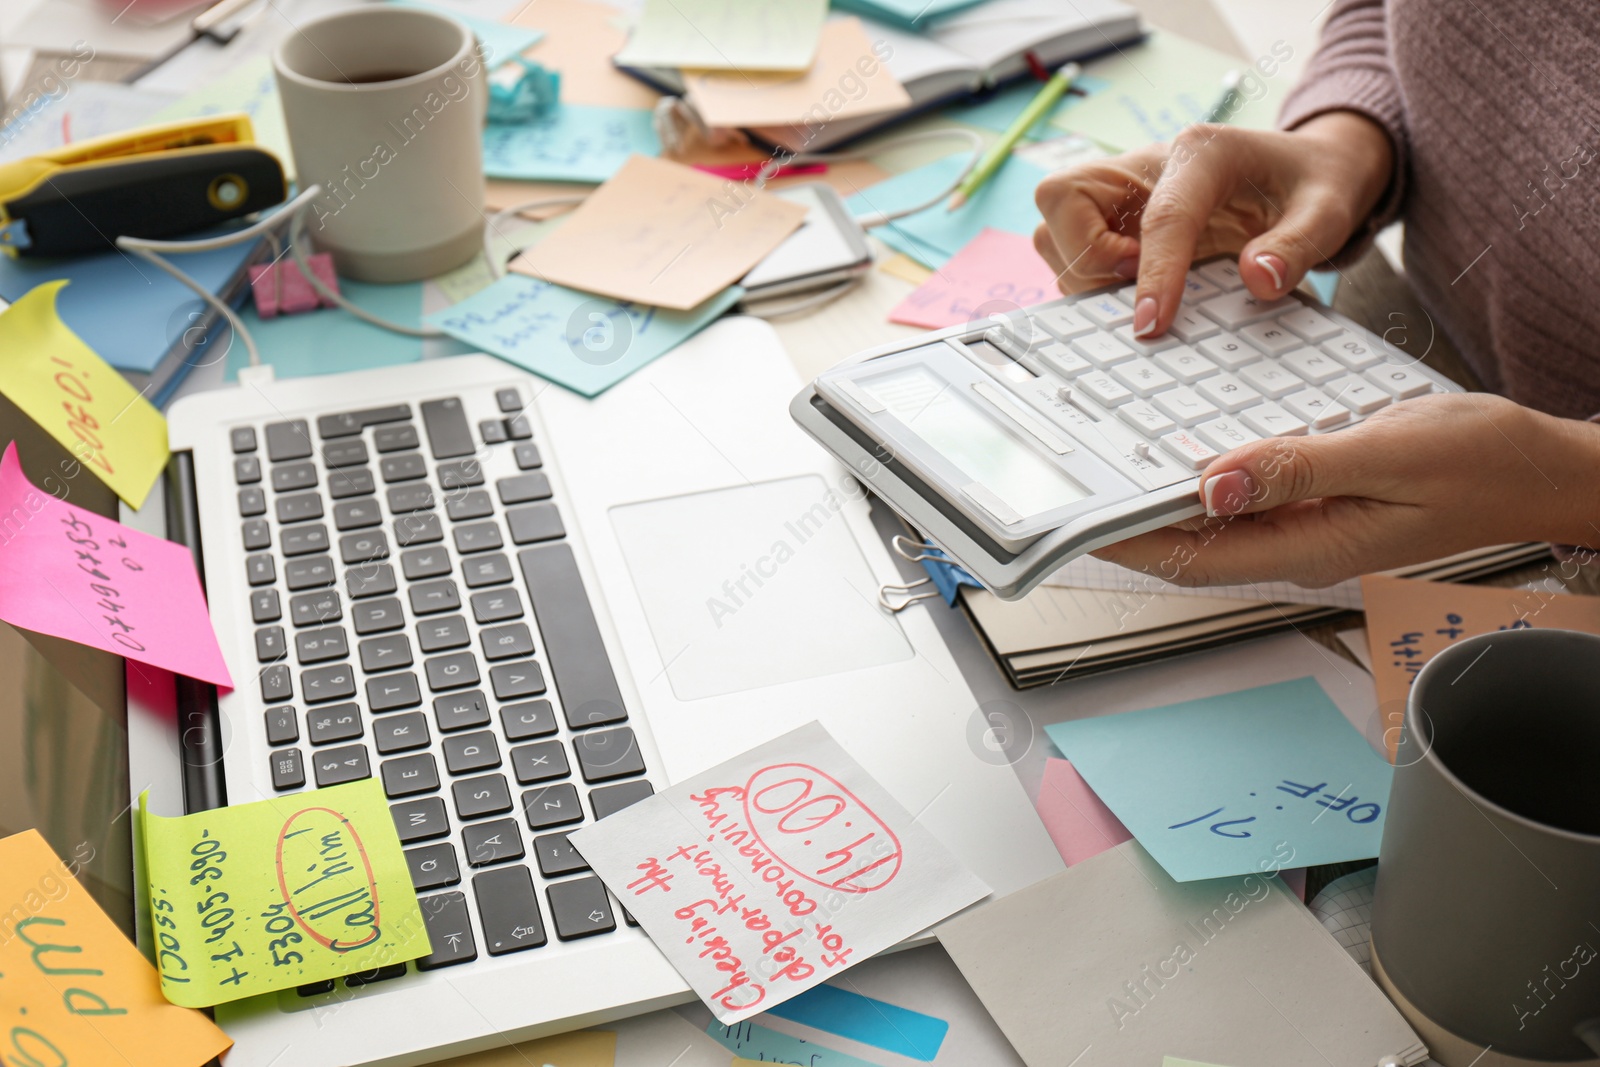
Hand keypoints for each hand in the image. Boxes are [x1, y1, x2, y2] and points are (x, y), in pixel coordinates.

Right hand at [1031, 112, 1393, 335]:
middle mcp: (1147, 165)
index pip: (1159, 214)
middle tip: (1140, 290)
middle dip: (1088, 257)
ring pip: (1055, 228)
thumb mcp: (1331, 209)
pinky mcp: (1116, 222)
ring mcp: (1124, 194)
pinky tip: (1135, 293)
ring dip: (1083, 271)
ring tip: (1138, 292)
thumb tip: (1258, 279)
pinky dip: (1090, 280)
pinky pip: (1071, 251)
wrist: (1310, 173)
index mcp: (1201, 151)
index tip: (1153, 324)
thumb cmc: (1317, 185)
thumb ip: (1298, 245)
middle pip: (1064, 201)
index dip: (1152, 273)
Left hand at [1092, 393, 1599, 586]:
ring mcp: (1311, 530)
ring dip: (1167, 502)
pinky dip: (1213, 480)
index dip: (1129, 544)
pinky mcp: (1322, 506)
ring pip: (1218, 525)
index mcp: (1312, 547)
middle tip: (1077, 490)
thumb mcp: (1387, 452)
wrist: (1544, 469)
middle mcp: (1302, 548)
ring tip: (1111, 471)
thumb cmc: (1485, 461)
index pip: (1196, 557)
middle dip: (1133, 525)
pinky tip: (1191, 455)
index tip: (1077, 525)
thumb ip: (1297, 469)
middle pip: (1195, 546)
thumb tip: (1212, 482)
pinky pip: (1252, 500)